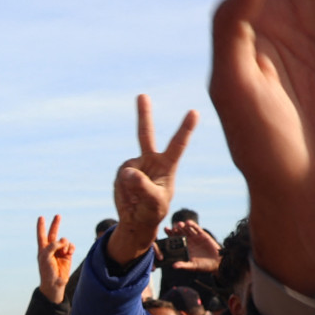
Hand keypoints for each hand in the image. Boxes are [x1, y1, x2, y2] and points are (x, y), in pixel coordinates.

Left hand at [35, 215, 75, 301]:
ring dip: (65, 243)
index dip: (41, 226)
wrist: (55, 283)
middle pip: (53, 233)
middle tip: (58, 215)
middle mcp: (51, 249)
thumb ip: (53, 245)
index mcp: (43, 248)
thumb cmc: (47, 270)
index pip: (41, 235)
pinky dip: (71, 247)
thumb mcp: (46, 256)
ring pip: (64, 240)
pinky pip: (71, 246)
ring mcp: (60, 252)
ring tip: (64, 251)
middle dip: (55, 224)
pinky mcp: (68, 255)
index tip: (41, 217)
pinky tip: (69, 252)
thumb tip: (64, 241)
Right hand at [108, 96, 198, 265]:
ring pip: (128, 169)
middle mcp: (151, 161)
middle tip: (142, 95)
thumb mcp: (153, 202)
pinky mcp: (123, 172)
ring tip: (136, 199)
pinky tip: (128, 196)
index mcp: (167, 166)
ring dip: (129, 185)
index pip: (178, 144)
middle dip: (143, 114)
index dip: (186, 129)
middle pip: (145, 134)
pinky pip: (120, 177)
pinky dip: (122, 188)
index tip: (194, 112)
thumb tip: (127, 170)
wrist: (136, 219)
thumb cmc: (152, 211)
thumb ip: (142, 186)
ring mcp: (135, 165)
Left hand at [171, 220, 221, 272]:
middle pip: (179, 233)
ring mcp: (195, 237)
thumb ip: (183, 265)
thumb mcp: (192, 266)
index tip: (166, 229)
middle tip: (173, 227)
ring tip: (179, 224)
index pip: (174, 239)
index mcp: (183, 248)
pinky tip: (188, 223)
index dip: (170, 234)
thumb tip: (173, 266)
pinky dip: (192, 224)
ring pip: (186, 229)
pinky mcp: (202, 235)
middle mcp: (188, 241)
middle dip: (175, 229)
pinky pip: (196, 228)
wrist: (217, 262)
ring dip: (182, 226)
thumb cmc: (203, 266)